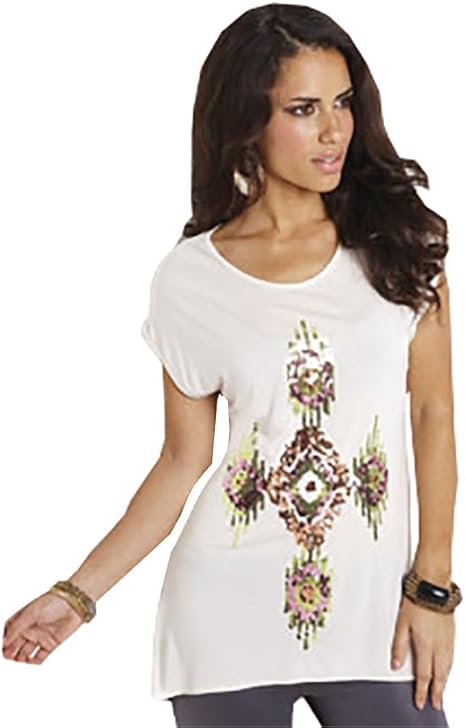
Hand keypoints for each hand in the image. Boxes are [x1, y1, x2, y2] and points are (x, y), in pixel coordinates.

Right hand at [2, 591, 83, 663]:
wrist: (73, 604)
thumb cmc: (52, 602)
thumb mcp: (31, 613)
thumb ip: (17, 628)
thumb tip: (5, 642)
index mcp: (23, 619)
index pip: (8, 633)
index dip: (5, 640)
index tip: (4, 645)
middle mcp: (30, 629)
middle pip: (14, 646)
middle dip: (10, 652)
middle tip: (10, 655)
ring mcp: (40, 637)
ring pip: (25, 653)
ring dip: (20, 658)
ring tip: (20, 657)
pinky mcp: (50, 644)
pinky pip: (39, 657)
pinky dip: (34, 661)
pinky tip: (31, 660)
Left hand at [390, 594, 454, 710]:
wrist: (432, 587)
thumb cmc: (416, 601)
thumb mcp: (401, 624)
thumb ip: (399, 646)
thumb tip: (396, 664)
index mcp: (425, 645)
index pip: (424, 675)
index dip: (422, 691)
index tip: (421, 702)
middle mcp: (439, 646)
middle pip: (439, 675)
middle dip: (437, 692)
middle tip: (436, 705)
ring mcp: (448, 640)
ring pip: (448, 668)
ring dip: (444, 682)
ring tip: (440, 691)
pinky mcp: (452, 634)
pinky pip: (452, 658)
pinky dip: (449, 669)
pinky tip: (447, 669)